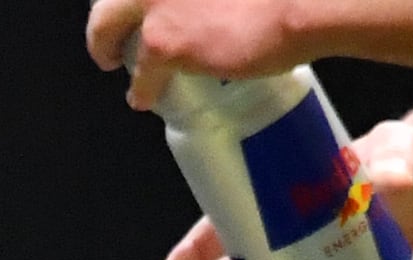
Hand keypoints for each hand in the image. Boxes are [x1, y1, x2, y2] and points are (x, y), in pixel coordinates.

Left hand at [87, 0, 302, 107]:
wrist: (306, 2)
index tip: (136, 5)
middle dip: (105, 12)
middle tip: (108, 30)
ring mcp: (156, 1)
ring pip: (106, 25)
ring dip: (106, 45)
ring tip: (112, 60)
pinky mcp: (163, 41)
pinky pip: (140, 72)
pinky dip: (141, 88)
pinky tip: (142, 97)